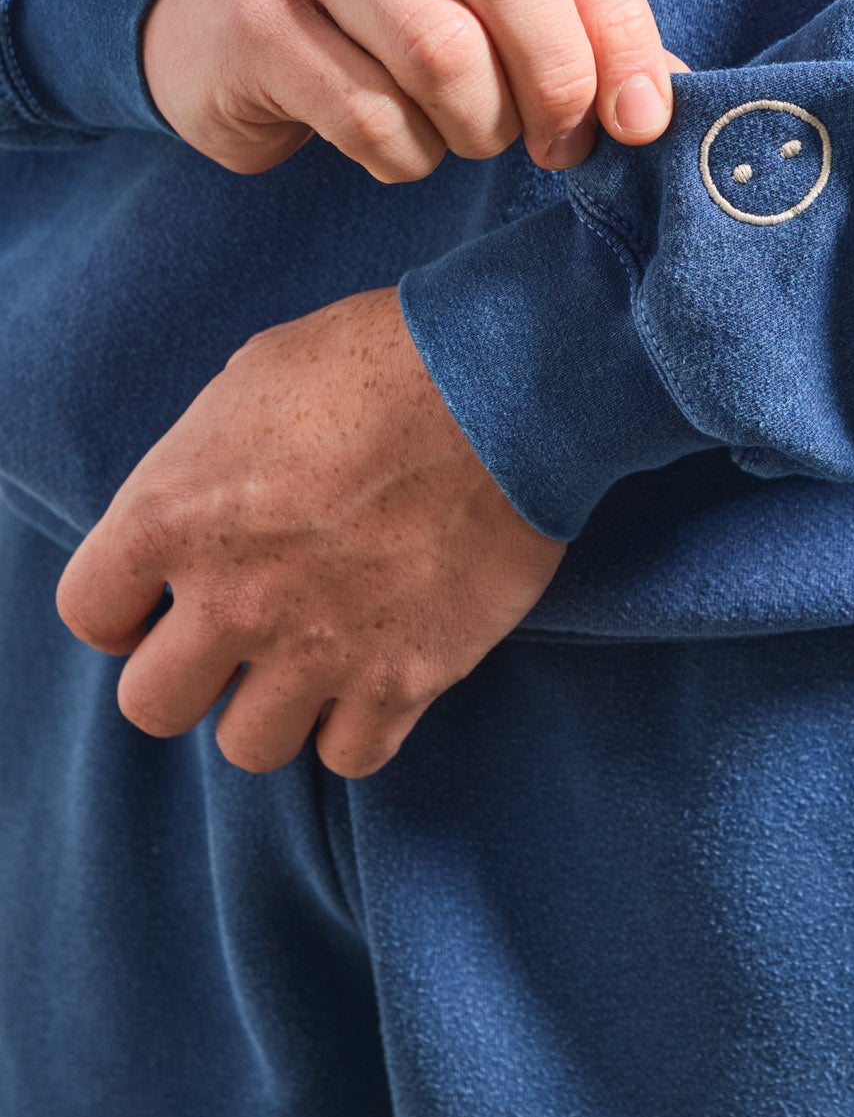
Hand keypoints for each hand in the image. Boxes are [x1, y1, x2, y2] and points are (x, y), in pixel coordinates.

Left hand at [54, 289, 564, 776]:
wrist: (501, 385)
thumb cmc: (376, 359)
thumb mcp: (252, 379)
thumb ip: (206, 463)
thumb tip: (207, 502)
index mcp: (173, 515)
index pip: (90, 612)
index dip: (124, 611)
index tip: (160, 600)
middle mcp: (231, 599)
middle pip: (153, 706)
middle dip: (189, 675)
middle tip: (237, 635)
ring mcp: (317, 650)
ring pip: (249, 748)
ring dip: (273, 707)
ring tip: (312, 657)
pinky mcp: (404, 680)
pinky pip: (350, 757)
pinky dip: (358, 727)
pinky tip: (376, 675)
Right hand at [143, 0, 674, 179]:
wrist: (211, 22)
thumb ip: (575, 6)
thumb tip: (660, 97)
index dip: (623, 29)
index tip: (641, 116)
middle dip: (560, 80)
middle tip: (565, 144)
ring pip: (444, 55)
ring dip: (482, 128)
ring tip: (474, 134)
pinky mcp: (249, 15)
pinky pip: (373, 116)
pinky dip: (410, 156)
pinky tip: (403, 144)